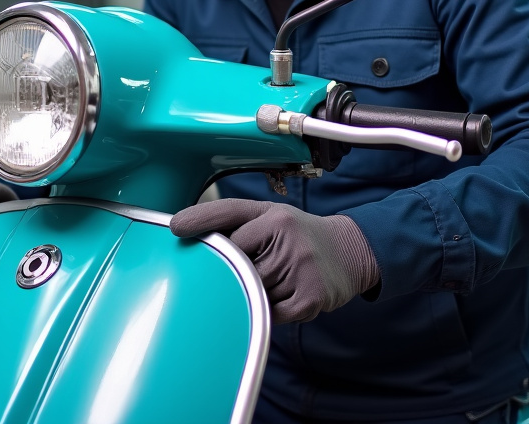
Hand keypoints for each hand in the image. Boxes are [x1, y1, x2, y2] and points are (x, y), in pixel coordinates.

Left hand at [170, 198, 379, 323]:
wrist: (352, 251)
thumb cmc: (300, 234)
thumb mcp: (272, 215)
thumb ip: (236, 222)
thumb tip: (191, 233)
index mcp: (275, 217)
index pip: (230, 223)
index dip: (202, 223)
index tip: (176, 227)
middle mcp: (288, 239)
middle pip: (237, 265)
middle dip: (238, 269)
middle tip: (247, 266)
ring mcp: (300, 269)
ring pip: (253, 291)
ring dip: (256, 290)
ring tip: (278, 277)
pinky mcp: (309, 299)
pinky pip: (271, 313)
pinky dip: (270, 309)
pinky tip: (285, 294)